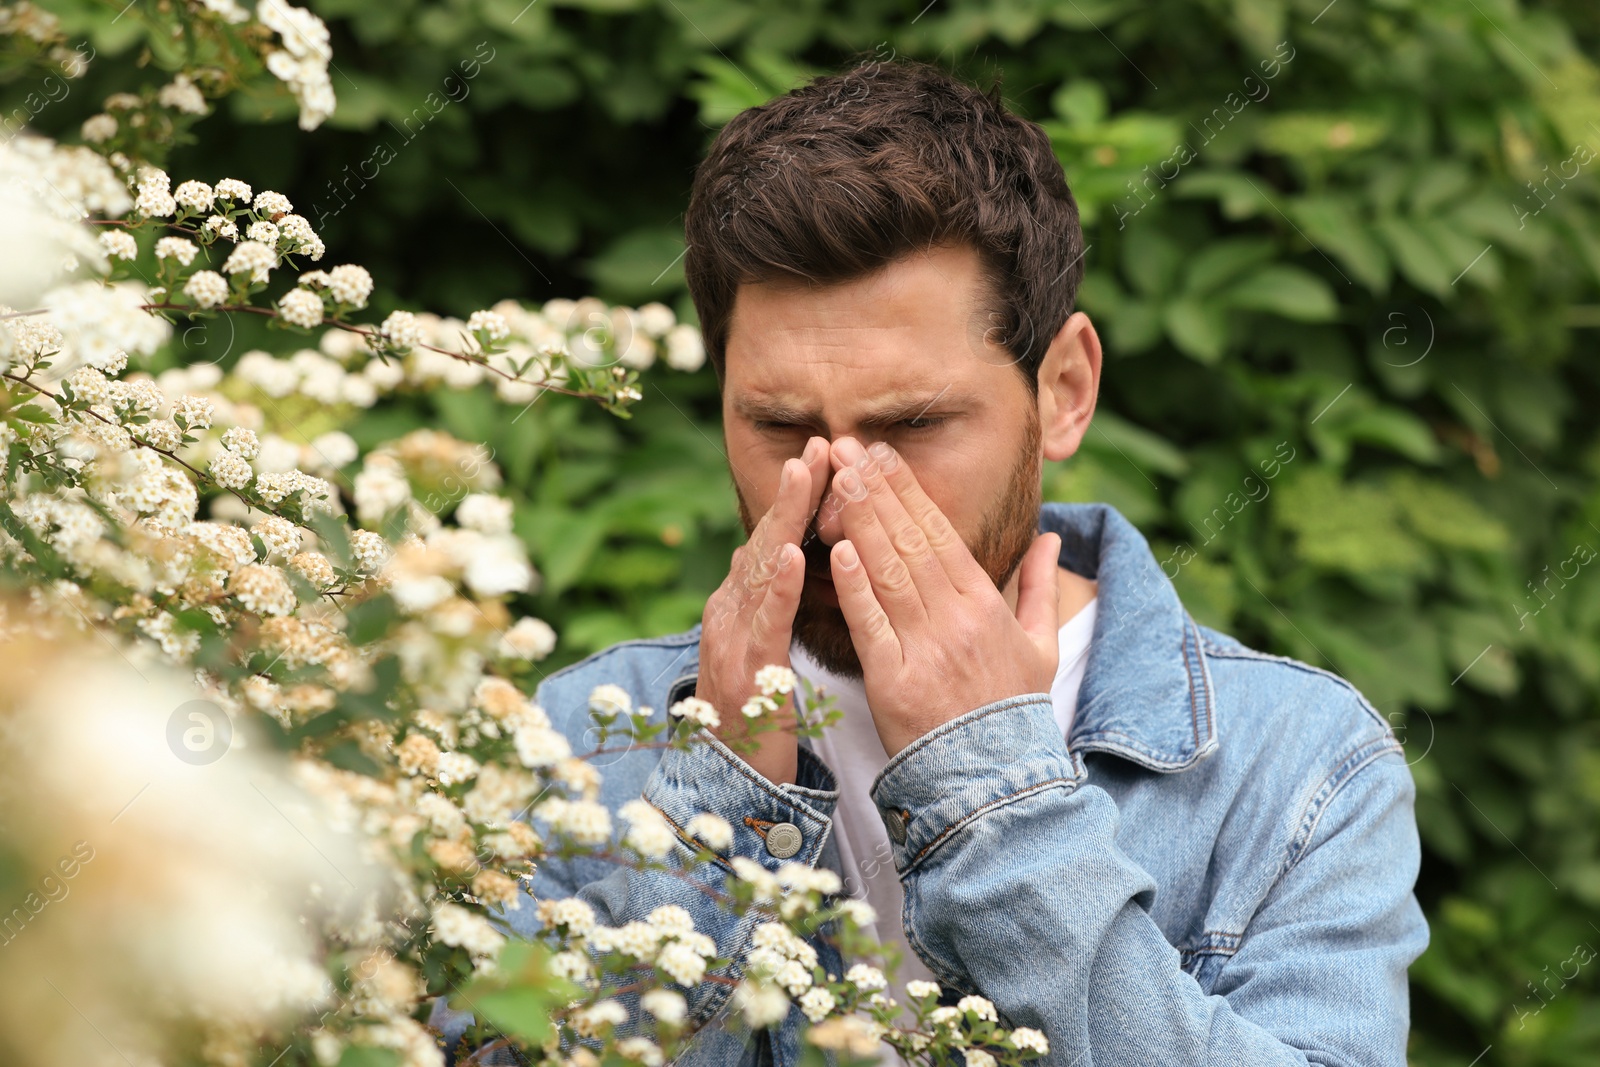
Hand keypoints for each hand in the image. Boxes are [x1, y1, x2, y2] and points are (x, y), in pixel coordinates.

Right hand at [695, 435, 831, 783]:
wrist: (728, 780)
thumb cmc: (756, 714)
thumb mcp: (769, 648)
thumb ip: (777, 603)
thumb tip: (796, 555)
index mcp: (741, 605)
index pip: (775, 539)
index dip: (800, 497)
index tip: (829, 453)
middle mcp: (728, 612)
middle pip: (765, 540)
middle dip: (794, 492)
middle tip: (821, 443)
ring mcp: (729, 639)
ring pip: (759, 569)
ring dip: (783, 520)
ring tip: (806, 475)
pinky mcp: (741, 672)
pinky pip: (761, 622)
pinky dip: (775, 585)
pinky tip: (791, 554)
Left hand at [826, 436, 1061, 755]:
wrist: (995, 781)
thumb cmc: (1012, 710)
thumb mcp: (1040, 647)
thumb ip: (1038, 587)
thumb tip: (1051, 537)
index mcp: (985, 606)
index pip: (942, 534)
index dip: (909, 491)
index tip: (883, 456)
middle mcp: (957, 620)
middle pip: (910, 542)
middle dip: (877, 491)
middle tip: (847, 448)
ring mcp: (925, 649)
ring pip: (888, 572)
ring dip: (861, 522)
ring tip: (837, 480)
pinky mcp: (894, 682)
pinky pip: (871, 625)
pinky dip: (854, 586)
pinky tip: (836, 550)